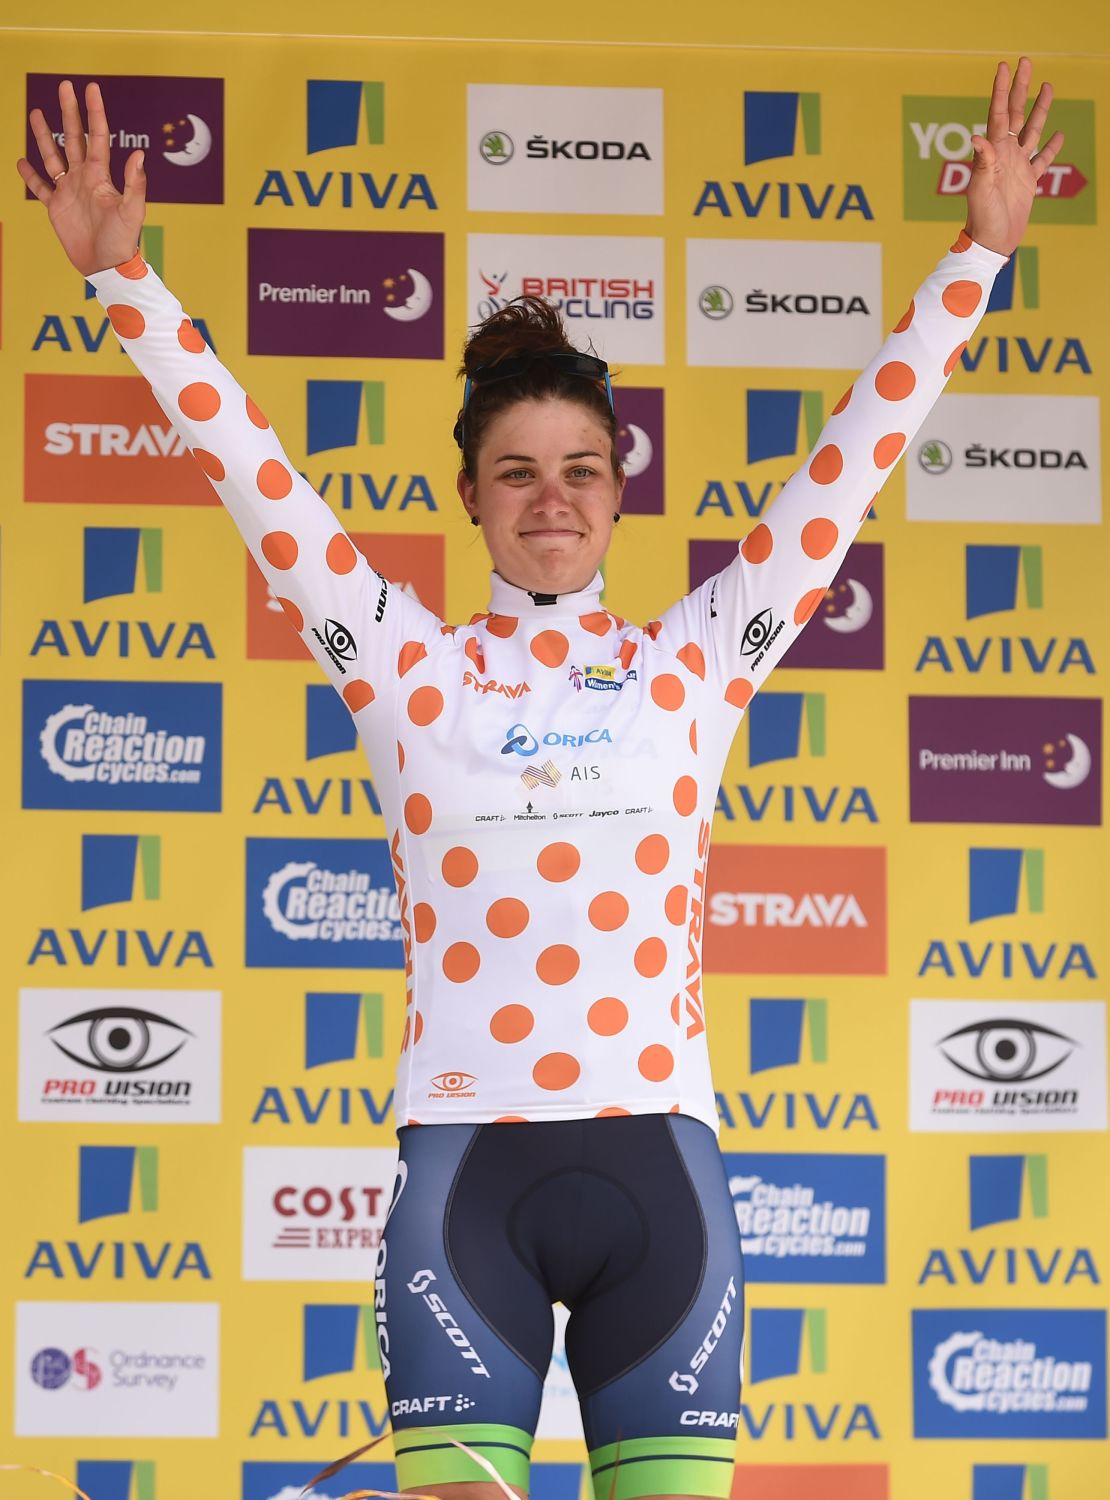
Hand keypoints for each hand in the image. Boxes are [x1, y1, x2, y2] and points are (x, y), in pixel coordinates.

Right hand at [16, 79, 145, 276]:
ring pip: (53, 156)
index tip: (91, 88)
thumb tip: (140, 155)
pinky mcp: (56, 207)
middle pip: (73, 137)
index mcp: (101, 175)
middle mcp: (83, 178)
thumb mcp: (132, 211)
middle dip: (69, 112)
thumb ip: (135, 184)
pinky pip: (40, 187)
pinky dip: (30, 175)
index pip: (98, 136)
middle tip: (64, 86)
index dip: (94, 112)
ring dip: (44, 135)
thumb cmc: (123, 241)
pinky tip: (22, 161)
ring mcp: (69, 191)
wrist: (106, 267)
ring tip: (36, 112)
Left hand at [965, 57, 1063, 256]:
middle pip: (1016, 113)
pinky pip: (1042, 160)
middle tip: (1026, 62)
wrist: (991, 242)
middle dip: (1021, 88)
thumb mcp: (980, 189)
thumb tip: (977, 136)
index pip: (998, 114)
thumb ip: (982, 162)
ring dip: (1040, 109)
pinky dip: (1051, 148)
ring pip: (1032, 130)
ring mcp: (1017, 166)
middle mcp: (1005, 154)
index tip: (1004, 66)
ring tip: (1048, 86)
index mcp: (994, 152)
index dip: (1002, 90)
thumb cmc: (981, 217)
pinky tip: (1059, 135)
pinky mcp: (1028, 182)